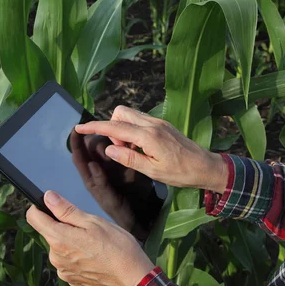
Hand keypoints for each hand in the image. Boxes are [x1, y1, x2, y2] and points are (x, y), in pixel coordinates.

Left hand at [26, 191, 154, 285]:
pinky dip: (77, 255)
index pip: (33, 218)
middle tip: (88, 227)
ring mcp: (63, 270)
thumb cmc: (118, 247)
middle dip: (64, 226)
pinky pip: (67, 261)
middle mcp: (56, 257)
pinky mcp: (71, 279)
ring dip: (71, 241)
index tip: (53, 205)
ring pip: (59, 246)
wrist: (132, 277)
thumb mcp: (93, 221)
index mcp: (59, 239)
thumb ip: (66, 210)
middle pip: (49, 232)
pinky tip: (94, 255)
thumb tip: (48, 197)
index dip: (40, 207)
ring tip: (94, 243)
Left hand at [70, 130, 148, 239]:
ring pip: (106, 149)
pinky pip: (121, 153)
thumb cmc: (122, 213)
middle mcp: (100, 172)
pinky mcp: (126, 168)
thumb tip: (93, 164)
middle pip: (92, 149)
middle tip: (103, 131)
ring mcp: (113, 170)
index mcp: (91, 179)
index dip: (75, 143)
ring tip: (116, 136)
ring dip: (109, 141)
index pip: (79, 157)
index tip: (75, 129)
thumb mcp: (109, 200)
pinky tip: (128, 141)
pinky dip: (122, 146)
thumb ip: (101, 183)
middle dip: (94, 138)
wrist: (140, 220)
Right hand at [75, 106, 227, 192]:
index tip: (80, 127)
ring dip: (122, 128)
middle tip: (121, 148)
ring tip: (131, 150)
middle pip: (120, 112)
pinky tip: (141, 147)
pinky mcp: (162, 124)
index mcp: (148, 136)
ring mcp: (158, 122)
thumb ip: (128, 158)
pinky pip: (140, 120)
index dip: (95, 126)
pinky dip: (133, 130)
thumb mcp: (152, 171)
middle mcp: (152, 124)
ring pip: (130, 114)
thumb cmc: (180, 172)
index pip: (114, 126)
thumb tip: (109, 148)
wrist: (204, 166)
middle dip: (112, 126)